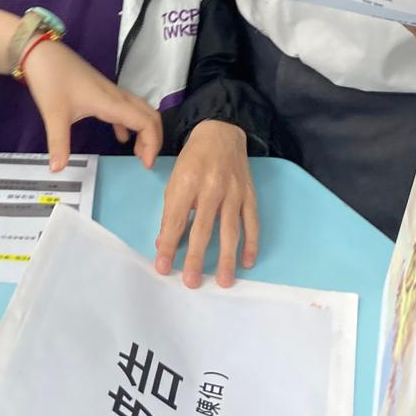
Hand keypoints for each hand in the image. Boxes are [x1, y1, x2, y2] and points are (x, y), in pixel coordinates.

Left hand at [21, 40, 161, 171]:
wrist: (41, 52)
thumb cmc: (51, 79)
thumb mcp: (53, 114)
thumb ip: (58, 143)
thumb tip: (57, 169)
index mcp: (110, 102)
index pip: (145, 122)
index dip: (152, 143)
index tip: (146, 165)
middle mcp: (115, 96)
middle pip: (149, 115)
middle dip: (154, 138)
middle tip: (146, 161)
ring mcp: (109, 92)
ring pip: (139, 111)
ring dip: (145, 130)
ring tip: (138, 153)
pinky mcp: (101, 91)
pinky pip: (124, 109)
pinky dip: (130, 124)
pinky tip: (122, 138)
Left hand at [155, 121, 257, 288]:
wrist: (221, 133)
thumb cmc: (193, 160)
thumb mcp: (174, 180)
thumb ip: (170, 213)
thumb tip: (164, 246)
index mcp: (186, 182)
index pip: (175, 220)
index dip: (169, 246)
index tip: (163, 268)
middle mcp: (211, 187)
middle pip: (203, 228)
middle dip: (196, 257)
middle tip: (191, 282)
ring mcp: (233, 191)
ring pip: (230, 229)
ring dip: (227, 257)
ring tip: (224, 281)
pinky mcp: (249, 194)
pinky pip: (252, 222)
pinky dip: (251, 243)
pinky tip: (247, 262)